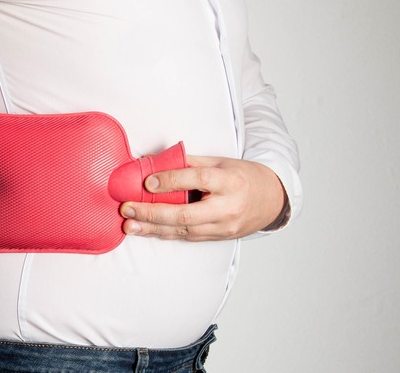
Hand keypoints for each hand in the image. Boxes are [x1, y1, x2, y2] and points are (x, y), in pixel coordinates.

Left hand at [120, 156, 285, 240]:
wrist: (271, 199)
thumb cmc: (242, 176)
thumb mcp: (220, 162)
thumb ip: (187, 162)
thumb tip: (153, 161)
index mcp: (230, 181)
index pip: (198, 180)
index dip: (171, 181)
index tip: (147, 181)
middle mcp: (227, 207)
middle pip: (186, 214)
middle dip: (152, 213)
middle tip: (127, 209)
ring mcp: (223, 227)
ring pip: (184, 230)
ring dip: (153, 228)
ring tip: (129, 225)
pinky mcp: (219, 238)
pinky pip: (188, 236)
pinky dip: (165, 233)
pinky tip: (147, 230)